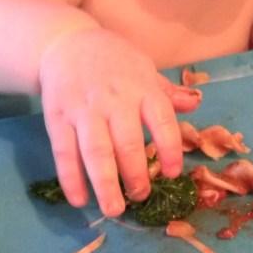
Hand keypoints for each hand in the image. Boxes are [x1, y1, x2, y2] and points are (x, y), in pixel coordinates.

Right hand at [39, 27, 201, 215]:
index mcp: (141, 87)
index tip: (172, 173)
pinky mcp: (57, 118)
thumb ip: (166, 92)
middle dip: (136, 175)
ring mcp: (84, 110)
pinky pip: (64, 152)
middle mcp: (114, 100)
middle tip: (141, 197)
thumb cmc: (112, 60)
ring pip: (96, 151)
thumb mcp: (143, 68)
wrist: (65, 42)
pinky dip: (71, 178)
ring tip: (114, 210)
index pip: (162, 120)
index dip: (169, 148)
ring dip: (105, 183)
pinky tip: (80, 200)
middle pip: (127, 142)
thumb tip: (194, 103)